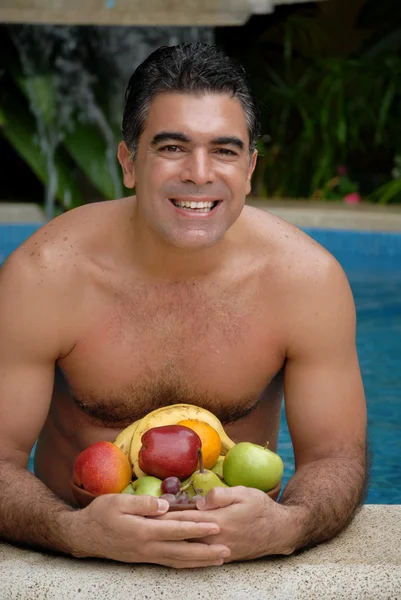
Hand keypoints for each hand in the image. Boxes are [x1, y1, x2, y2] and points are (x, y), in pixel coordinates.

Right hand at [66, 494, 230, 567]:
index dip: (197, 528)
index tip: (216, 525)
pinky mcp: (144, 558)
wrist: (83, 535)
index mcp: (143, 530)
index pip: (176, 529)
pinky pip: (169, 563)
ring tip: (219, 559)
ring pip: (178, 561)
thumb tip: (166, 504)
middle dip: (206, 551)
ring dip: (200, 560)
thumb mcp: (118, 501)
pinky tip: (196, 561)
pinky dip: (186, 563)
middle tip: (227, 550)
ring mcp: (146, 555)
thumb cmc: (101, 513)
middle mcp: (147, 547)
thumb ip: (143, 503)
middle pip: (182, 551)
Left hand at [156, 486, 295, 561]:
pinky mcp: (223, 557)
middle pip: (184, 535)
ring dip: (171, 544)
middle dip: (164, 530)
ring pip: (189, 550)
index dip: (168, 515)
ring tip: (153, 539)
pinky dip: (184, 555)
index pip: (187, 518)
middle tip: (144, 526)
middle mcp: (216, 539)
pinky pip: (199, 558)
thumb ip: (221, 495)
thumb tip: (200, 501)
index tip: (151, 511)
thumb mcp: (243, 493)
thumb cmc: (261, 507)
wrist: (279, 531)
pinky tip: (173, 553)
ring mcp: (219, 551)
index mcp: (219, 521)